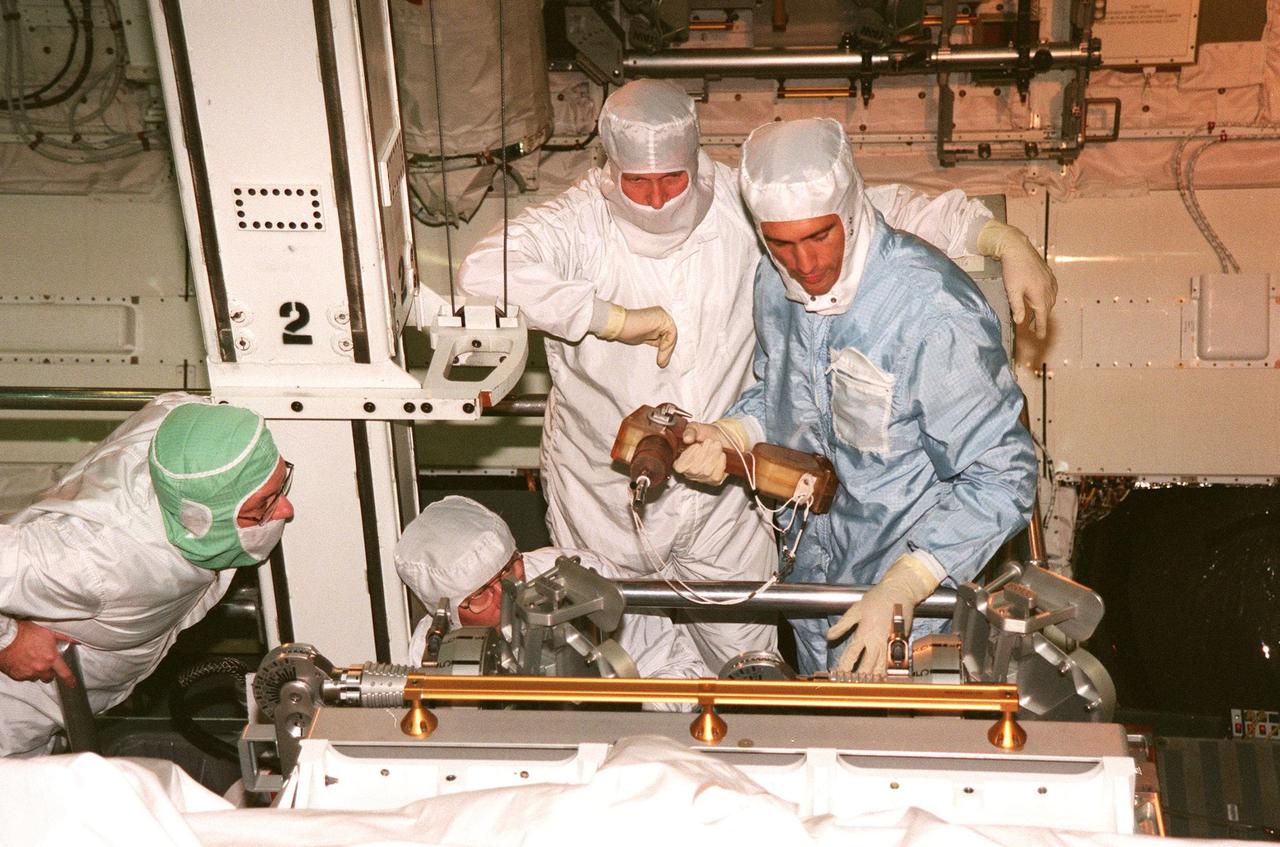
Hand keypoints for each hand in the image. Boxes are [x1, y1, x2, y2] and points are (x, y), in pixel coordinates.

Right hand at [0, 621, 76, 686]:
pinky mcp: (17, 676)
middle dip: (49, 672)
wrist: (4, 638)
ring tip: (31, 660)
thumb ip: (64, 637)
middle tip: (45, 663)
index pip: (64, 673)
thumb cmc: (25, 633)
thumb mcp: (48, 631)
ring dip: (36, 672)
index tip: (72, 684)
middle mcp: (40, 668)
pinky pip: (25, 677)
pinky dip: (25, 672)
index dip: (70, 680)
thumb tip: (77, 641)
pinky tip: (23, 662)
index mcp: (50, 658)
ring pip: (36, 677)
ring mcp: (28, 674)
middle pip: (49, 677)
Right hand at [598, 305, 677, 366]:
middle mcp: (660, 315)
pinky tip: (661, 355)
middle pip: (671, 335)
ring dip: (667, 351)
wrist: (618, 324)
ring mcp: (662, 315)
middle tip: (662, 363)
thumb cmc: (626, 330)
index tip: (661, 360)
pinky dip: (667, 346)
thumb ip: (654, 341)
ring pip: (672, 336)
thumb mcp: (644, 338)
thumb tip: (663, 355)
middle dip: (667, 351)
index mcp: (656, 318)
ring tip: (661, 362)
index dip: (665, 349)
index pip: (666, 335)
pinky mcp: (662, 318)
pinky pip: (671, 334)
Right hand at [672, 420, 749, 484]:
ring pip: (706, 472)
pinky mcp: (715, 480)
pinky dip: (721, 463)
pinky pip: (717, 475)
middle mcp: (689, 472)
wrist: (723, 437)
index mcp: (680, 461)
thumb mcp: (695, 428)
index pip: (679, 467)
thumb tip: (687, 438)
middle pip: (694, 469)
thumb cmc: (707, 434)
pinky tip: (721, 455)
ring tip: (716, 446)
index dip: (689, 456)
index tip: (696, 445)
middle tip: (709, 442)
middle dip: (705, 452)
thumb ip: (689, 431)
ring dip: (714, 455)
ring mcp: (702, 478)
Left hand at [827, 553, 940, 674]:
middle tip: (850, 686)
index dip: (843, 667)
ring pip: (881, 669)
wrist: (899, 593)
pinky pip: (892, 663)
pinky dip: (887, 673)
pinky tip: (882, 679)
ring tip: (865, 687)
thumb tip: (829, 636)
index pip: (851, 655)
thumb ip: (842, 625)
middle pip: (866, 667)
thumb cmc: (877, 599)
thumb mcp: (855, 609)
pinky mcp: (900, 645)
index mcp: (864, 633)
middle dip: (857, 678)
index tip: (837, 674)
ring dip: (872, 679)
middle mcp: (877, 642)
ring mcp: (890, 645)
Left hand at [977, 221, 1057, 339]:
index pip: (1042, 316)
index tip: (1040, 337)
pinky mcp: (1048, 274)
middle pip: (1047, 309)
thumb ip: (1017, 307)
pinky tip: (1041, 298)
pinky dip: (1047, 298)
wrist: (1017, 248)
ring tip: (1036, 315)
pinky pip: (1051, 290)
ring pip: (1050, 300)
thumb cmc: (1013, 269)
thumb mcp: (1012, 291)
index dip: (1041, 328)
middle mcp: (1048, 288)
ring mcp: (1050, 280)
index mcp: (1040, 294)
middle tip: (1034, 328)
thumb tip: (1020, 322)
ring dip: (1044, 308)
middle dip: (1041, 319)